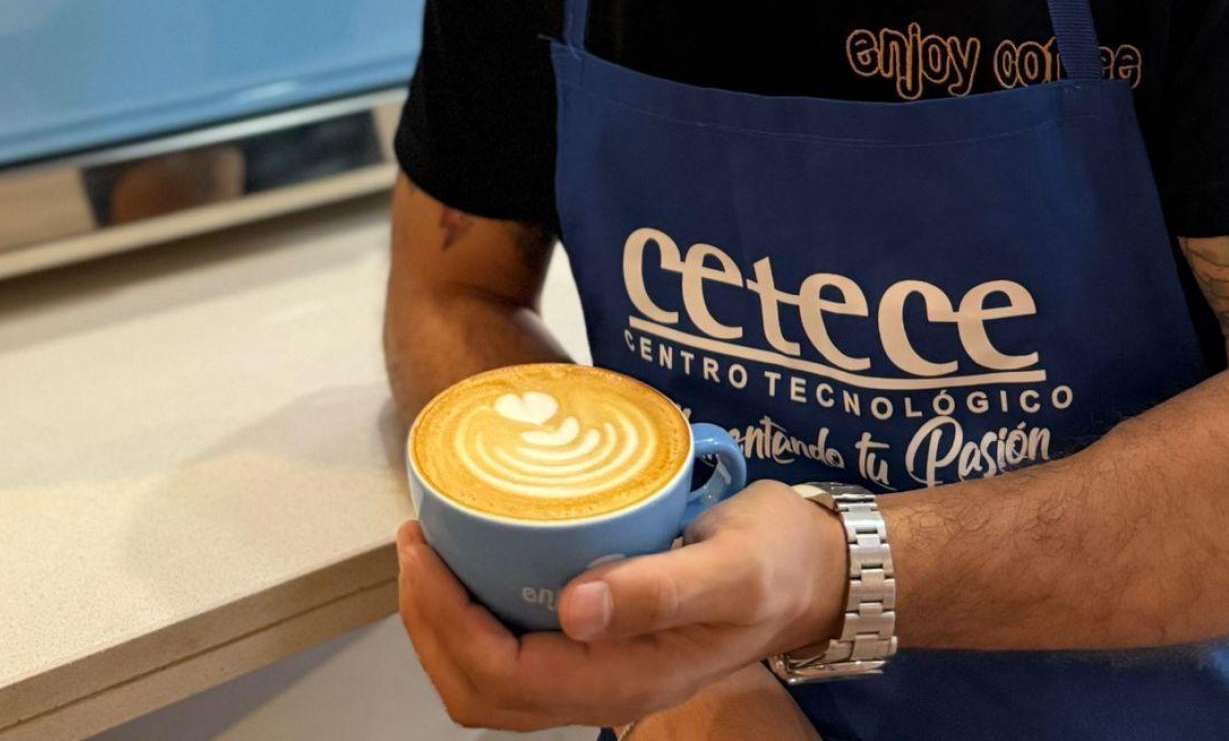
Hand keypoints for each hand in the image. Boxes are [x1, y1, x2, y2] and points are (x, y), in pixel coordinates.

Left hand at [395, 481, 845, 731]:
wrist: (812, 570)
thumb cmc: (775, 561)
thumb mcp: (729, 567)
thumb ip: (658, 591)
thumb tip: (576, 609)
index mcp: (627, 678)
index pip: (502, 674)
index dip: (445, 621)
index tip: (423, 549)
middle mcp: (604, 688)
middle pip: (480, 689)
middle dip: (428, 622)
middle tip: (416, 539)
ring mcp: (599, 671)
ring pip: (489, 679)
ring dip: (442, 623)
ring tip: (430, 548)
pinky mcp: (599, 643)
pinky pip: (514, 651)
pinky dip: (474, 617)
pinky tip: (476, 561)